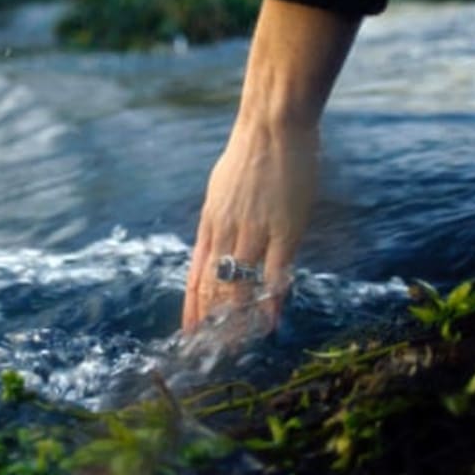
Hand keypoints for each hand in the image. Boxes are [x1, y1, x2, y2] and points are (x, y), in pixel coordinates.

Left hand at [180, 0, 360, 332]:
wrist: (271, 123)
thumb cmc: (249, 151)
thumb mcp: (220, 187)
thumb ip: (218, 217)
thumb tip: (215, 239)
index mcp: (209, 221)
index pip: (195, 275)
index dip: (192, 308)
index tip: (189, 334)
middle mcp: (225, 231)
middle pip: (214, 288)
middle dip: (211, 323)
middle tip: (212, 351)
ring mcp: (254, 230)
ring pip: (240, 285)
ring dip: (238, 320)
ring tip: (238, 345)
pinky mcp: (284, 228)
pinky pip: (274, 273)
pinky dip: (270, 300)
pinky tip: (269, 321)